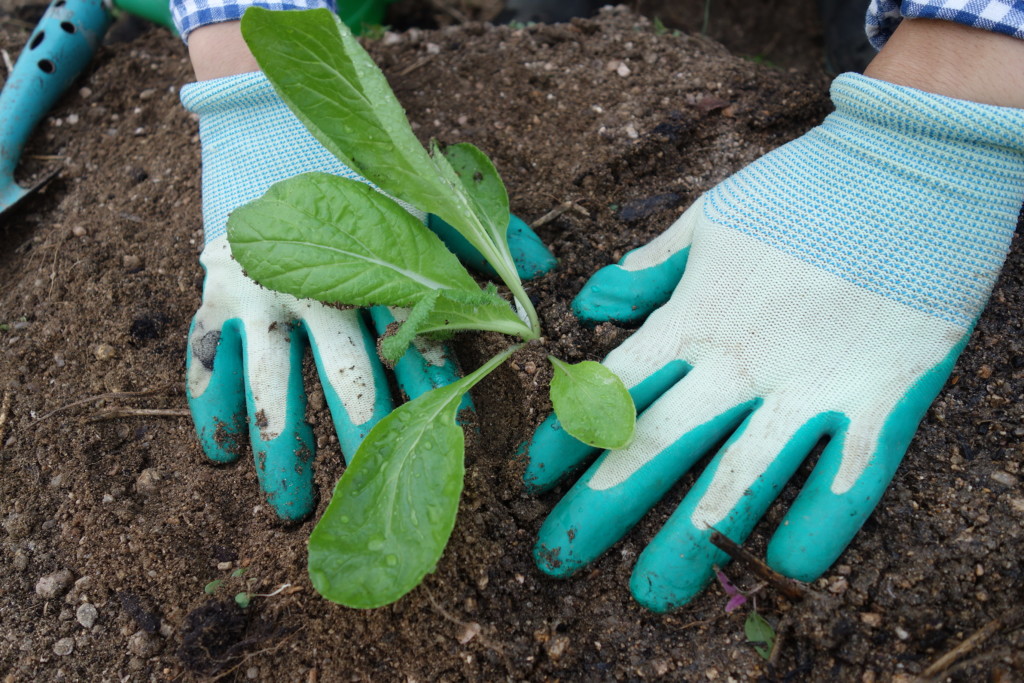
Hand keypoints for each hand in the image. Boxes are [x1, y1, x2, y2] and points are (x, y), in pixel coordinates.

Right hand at [183, 71, 553, 520]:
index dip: (440, 393)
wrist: (271, 136)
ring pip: (269, 389)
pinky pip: (203, 364)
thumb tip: (543, 268)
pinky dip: (212, 410)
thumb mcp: (424, 202)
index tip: (459, 444)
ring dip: (282, 454)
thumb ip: (481, 236)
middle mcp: (313, 286)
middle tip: (378, 491)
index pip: (414, 342)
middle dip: (366, 440)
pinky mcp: (209, 300)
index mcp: (373, 266)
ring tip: (292, 510)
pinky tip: (223, 456)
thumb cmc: (362, 187)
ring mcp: (254, 296)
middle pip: (344, 379)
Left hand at [521, 71, 1023, 610]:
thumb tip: (592, 300)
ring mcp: (811, 386)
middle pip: (656, 446)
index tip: (533, 478)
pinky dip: (815, 528)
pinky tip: (781, 567)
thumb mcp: (709, 221)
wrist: (909, 167)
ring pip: (737, 481)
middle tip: (555, 561)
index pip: (613, 390)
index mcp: (695, 318)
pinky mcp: (882, 401)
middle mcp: (740, 362)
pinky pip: (845, 482)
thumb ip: (652, 270)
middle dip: (601, 507)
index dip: (567, 437)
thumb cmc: (802, 193)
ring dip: (690, 541)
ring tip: (651, 591)